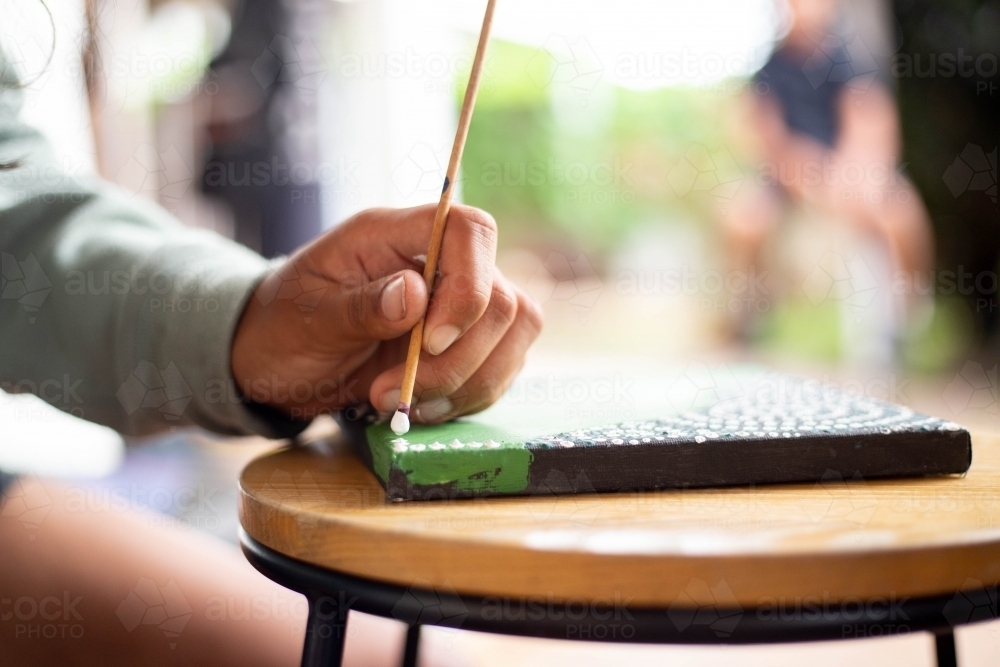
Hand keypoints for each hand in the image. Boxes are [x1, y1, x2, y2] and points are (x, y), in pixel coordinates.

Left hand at [231, 204, 542, 423]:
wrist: (278, 361)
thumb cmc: (283, 326)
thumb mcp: (307, 317)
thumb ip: (360, 306)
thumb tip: (415, 294)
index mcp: (395, 234)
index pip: (469, 230)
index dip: (468, 287)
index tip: (431, 342)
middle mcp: (438, 262)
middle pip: (500, 297)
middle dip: (458, 360)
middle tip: (396, 393)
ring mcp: (459, 303)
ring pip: (514, 333)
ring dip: (469, 383)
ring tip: (406, 405)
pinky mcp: (468, 343)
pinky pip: (501, 367)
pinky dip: (469, 397)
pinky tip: (422, 409)